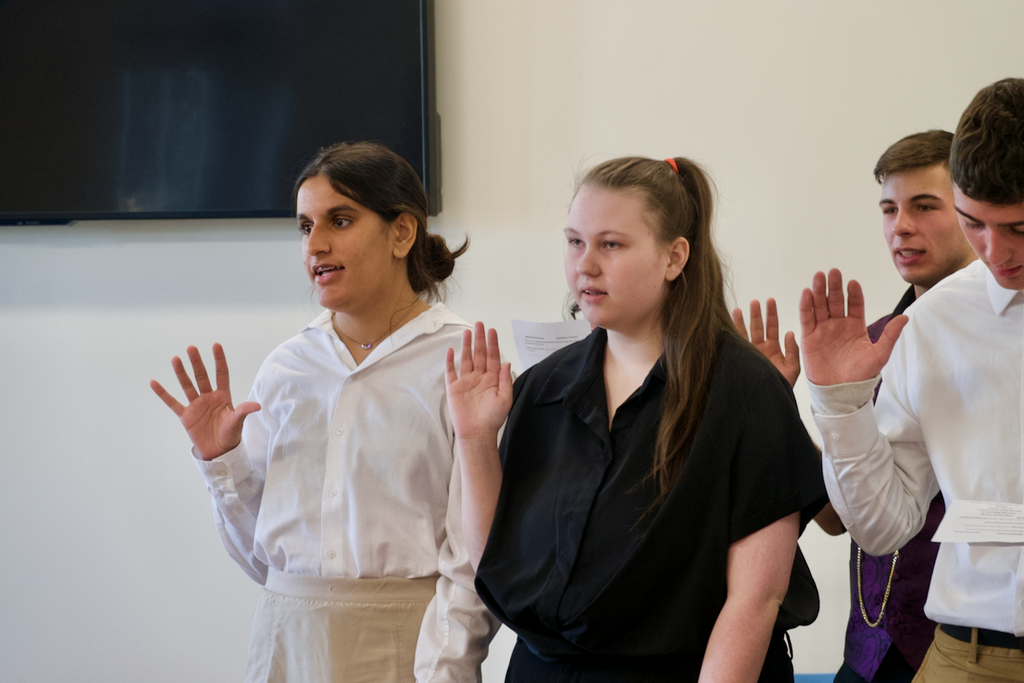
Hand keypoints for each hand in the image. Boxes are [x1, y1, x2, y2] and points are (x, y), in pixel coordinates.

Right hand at [150, 344, 260, 459]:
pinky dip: (163, 394)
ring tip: (175, 359)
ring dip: (181, 373)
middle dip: (197, 362)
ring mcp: (196, 405)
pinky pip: (172, 403)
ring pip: (187, 385)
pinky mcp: (186, 416)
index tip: (216, 345)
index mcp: (223, 396)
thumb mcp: (237, 422)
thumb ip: (243, 411)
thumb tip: (257, 405)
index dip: (219, 360)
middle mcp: (209, 397)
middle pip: (202, 376)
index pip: (221, 374)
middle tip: (191, 348)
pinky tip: (154, 382)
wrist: (218, 452)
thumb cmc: (230, 435)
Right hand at [445, 322, 512, 443]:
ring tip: (467, 332)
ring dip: (466, 346)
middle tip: (479, 324)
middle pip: (479, 354)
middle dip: (480, 339)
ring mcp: (466, 382)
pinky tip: (451, 350)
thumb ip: (506, 380)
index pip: (493, 357)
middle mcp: (479, 378)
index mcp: (492, 379)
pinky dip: (450, 361)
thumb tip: (507, 363)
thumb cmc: (492, 418)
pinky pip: (451, 372)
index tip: (492, 331)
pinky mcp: (454, 388)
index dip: (493, 344)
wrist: (477, 434)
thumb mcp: (505, 399)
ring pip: (466, 359)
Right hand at [732, 298, 799, 386]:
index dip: (771, 314)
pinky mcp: (741, 359)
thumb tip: (789, 333)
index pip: (772, 327)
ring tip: (737, 309)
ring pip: (744, 333)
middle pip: (757, 327)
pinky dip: (730, 334)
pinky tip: (725, 325)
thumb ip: (792, 351)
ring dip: (740, 321)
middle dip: (756, 314)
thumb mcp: (793, 368)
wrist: (769, 400)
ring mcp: (749, 354)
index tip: (769, 300)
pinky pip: (735, 344)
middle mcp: (760, 349)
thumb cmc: (782, 386)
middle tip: (754, 301)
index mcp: (773, 348)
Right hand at [798, 269, 906, 385]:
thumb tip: (905, 318)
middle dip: (834, 286)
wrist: (839, 393)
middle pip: (835, 300)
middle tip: (833, 272)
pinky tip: (806, 294)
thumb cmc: (860, 376)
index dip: (854, 293)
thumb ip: (890, 336)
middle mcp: (838, 325)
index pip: (855, 304)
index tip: (853, 283)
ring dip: (818, 291)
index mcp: (855, 326)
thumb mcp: (879, 355)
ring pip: (820, 305)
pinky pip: (806, 318)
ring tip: (818, 276)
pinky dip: (806, 306)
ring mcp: (823, 329)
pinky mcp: (809, 337)